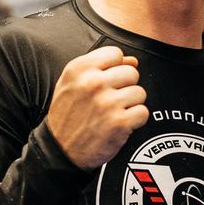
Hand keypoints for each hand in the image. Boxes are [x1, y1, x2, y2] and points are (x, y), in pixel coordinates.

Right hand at [46, 46, 146, 168]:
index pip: (115, 54)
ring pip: (139, 92)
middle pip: (132, 72)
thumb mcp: (72, 84)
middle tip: (110, 101)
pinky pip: (143, 112)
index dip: (115, 68)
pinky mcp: (119, 123)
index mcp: (79, 69)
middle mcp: (93, 83)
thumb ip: (101, 67)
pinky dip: (135, 121)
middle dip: (125, 87)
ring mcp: (107, 103)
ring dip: (130, 105)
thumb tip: (133, 60)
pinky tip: (119, 124)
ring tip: (113, 113)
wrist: (60, 151)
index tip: (106, 83)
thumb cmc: (68, 115)